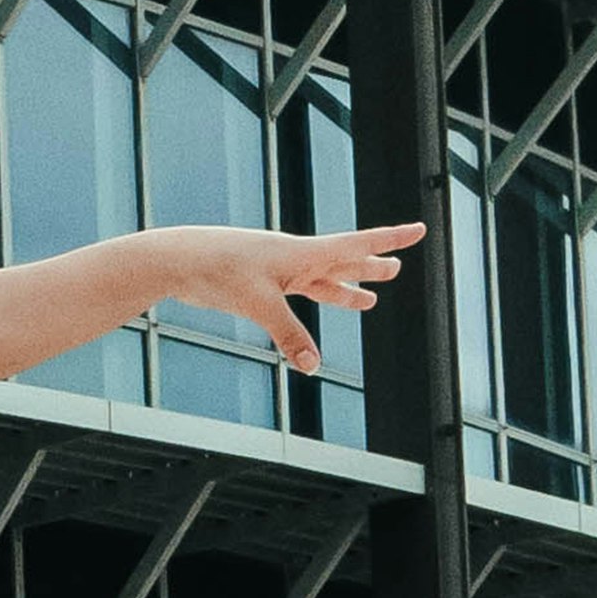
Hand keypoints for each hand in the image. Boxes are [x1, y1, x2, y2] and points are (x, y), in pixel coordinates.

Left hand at [161, 219, 420, 378]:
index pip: (358, 244)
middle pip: (343, 262)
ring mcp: (276, 272)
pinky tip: (310, 324)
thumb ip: (289, 335)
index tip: (420, 230)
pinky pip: (294, 299)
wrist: (176, 259)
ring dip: (345, 291)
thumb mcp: (258, 304)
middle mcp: (294, 259)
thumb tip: (314, 367)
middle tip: (396, 268)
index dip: (391, 240)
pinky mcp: (257, 286)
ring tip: (368, 301)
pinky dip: (307, 313)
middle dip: (371, 267)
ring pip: (320, 282)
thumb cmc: (218, 270)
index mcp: (303, 253)